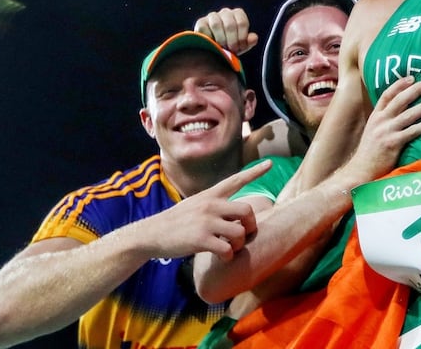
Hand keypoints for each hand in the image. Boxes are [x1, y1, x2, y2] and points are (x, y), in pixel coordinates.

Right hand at [145, 160, 271, 261]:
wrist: (150, 234)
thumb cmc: (176, 222)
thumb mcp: (195, 205)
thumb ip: (215, 206)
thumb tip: (236, 216)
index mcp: (210, 195)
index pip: (235, 180)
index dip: (255, 172)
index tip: (270, 163)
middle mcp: (210, 205)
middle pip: (247, 210)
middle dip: (251, 224)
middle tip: (243, 234)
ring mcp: (206, 222)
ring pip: (239, 232)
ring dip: (240, 244)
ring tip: (231, 248)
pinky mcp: (200, 239)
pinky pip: (227, 249)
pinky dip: (229, 257)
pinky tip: (222, 258)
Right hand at [194, 7, 258, 54]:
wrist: (213, 50)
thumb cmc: (230, 46)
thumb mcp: (241, 45)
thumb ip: (249, 42)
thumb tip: (254, 38)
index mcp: (238, 14)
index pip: (242, 22)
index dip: (242, 38)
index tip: (241, 47)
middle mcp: (226, 12)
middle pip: (230, 24)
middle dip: (232, 40)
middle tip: (232, 50)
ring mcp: (212, 16)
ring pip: (216, 25)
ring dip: (220, 40)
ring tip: (222, 48)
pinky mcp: (201, 22)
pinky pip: (204, 29)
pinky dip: (209, 39)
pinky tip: (212, 44)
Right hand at [349, 77, 420, 177]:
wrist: (360, 170)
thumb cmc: (370, 153)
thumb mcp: (373, 131)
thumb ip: (385, 121)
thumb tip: (402, 111)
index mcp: (375, 116)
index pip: (387, 94)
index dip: (400, 84)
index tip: (413, 77)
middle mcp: (380, 121)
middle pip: (401, 99)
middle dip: (417, 89)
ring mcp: (386, 131)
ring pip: (409, 114)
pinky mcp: (393, 143)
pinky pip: (413, 131)